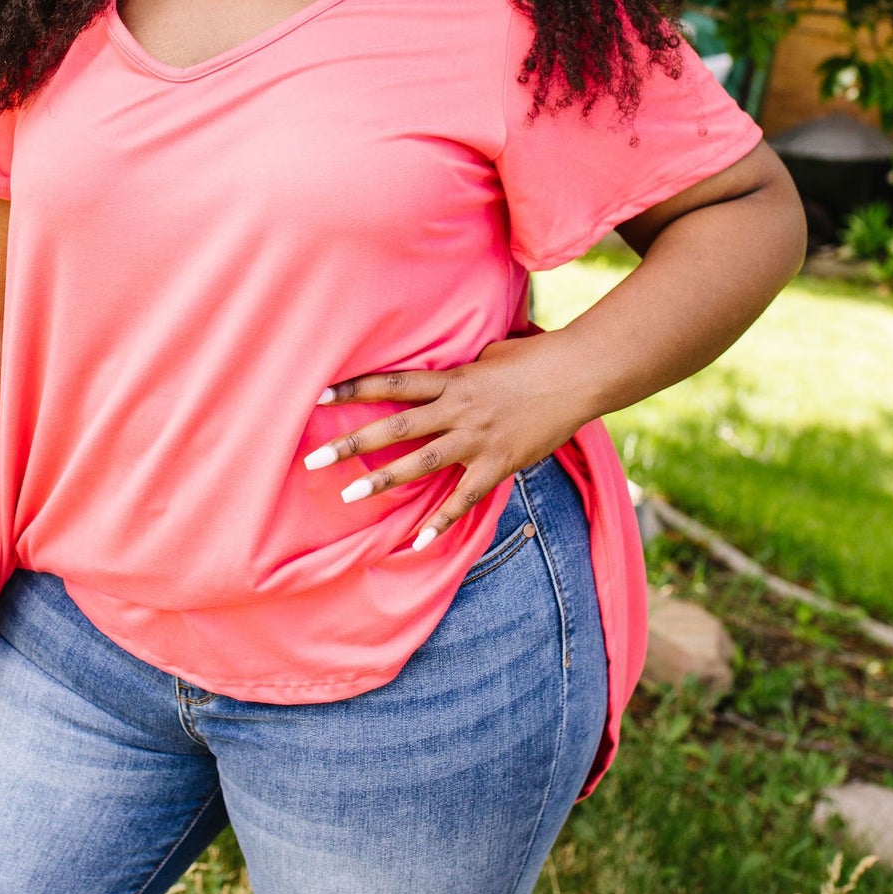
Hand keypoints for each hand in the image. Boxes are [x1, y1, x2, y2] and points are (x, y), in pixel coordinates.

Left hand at [304, 335, 588, 548]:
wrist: (578, 375)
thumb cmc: (535, 358)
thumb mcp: (489, 353)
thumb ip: (461, 369)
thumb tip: (445, 372)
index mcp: (452, 379)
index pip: (393, 383)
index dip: (355, 389)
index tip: (319, 397)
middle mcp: (457, 410)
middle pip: (395, 427)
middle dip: (352, 444)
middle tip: (313, 459)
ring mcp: (477, 439)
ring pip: (421, 463)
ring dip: (383, 481)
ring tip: (349, 494)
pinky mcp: (498, 464)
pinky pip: (465, 497)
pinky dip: (442, 520)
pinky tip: (419, 540)